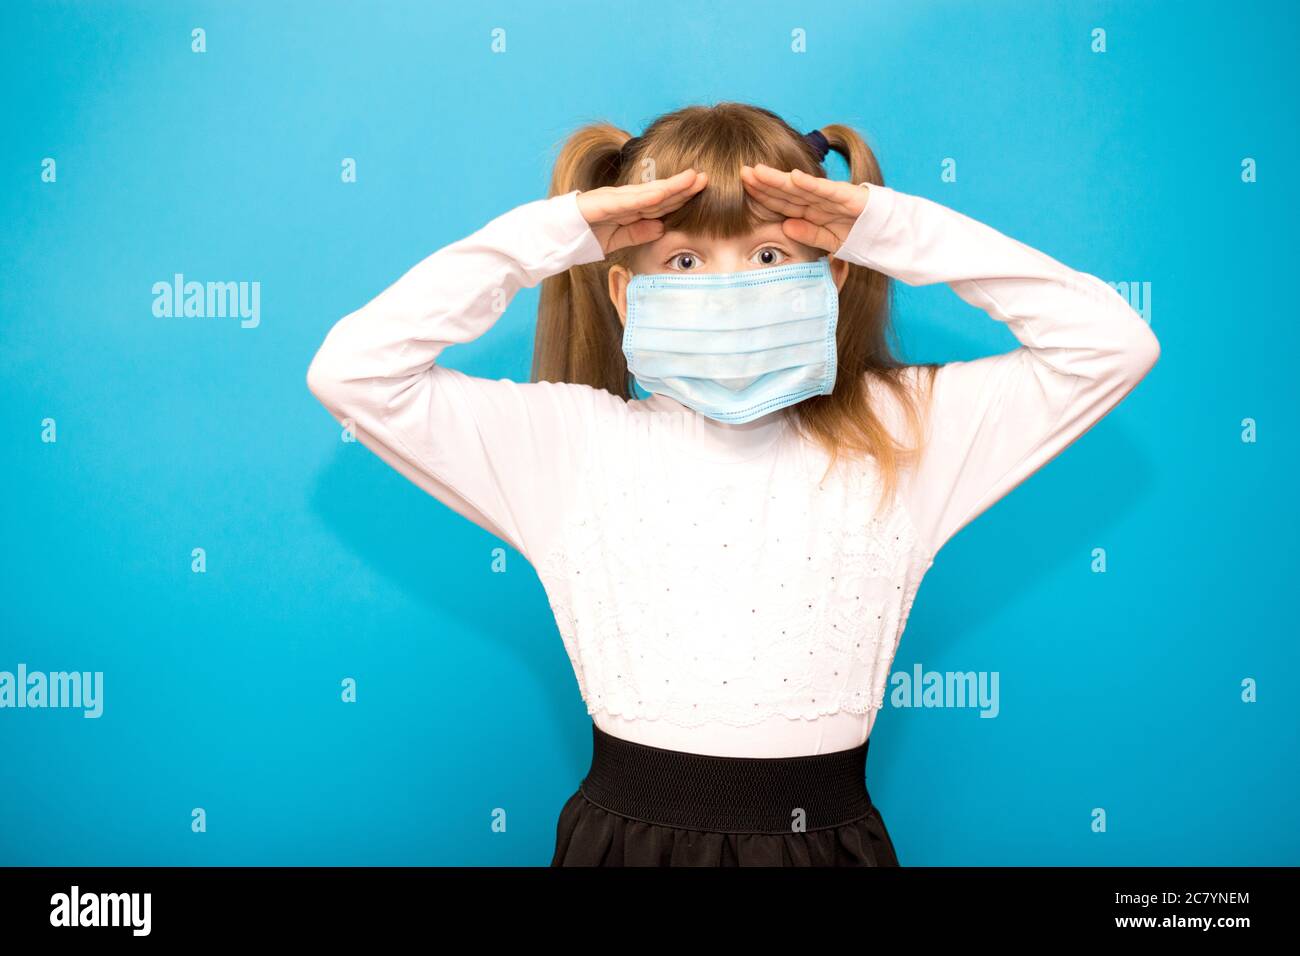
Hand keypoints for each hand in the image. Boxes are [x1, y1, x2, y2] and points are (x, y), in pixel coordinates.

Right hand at [576, 169, 707, 254]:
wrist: (551, 237)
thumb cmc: (581, 237)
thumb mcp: (616, 240)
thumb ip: (638, 233)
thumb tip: (662, 228)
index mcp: (627, 209)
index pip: (659, 203)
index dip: (680, 196)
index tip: (701, 190)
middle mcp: (622, 200)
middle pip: (658, 194)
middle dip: (682, 186)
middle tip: (706, 178)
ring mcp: (612, 200)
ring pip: (647, 193)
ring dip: (670, 186)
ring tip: (692, 179)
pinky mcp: (600, 204)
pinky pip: (626, 201)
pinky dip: (645, 197)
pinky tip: (662, 194)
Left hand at [739, 163, 869, 254]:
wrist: (894, 236)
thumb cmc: (862, 236)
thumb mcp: (830, 242)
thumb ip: (809, 234)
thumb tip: (785, 227)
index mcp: (813, 211)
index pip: (783, 203)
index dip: (763, 195)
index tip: (742, 188)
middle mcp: (820, 201)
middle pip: (787, 192)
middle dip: (764, 183)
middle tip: (741, 172)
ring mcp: (833, 198)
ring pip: (801, 188)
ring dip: (779, 180)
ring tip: (759, 172)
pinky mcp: (849, 198)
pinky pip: (826, 191)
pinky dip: (811, 184)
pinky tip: (793, 178)